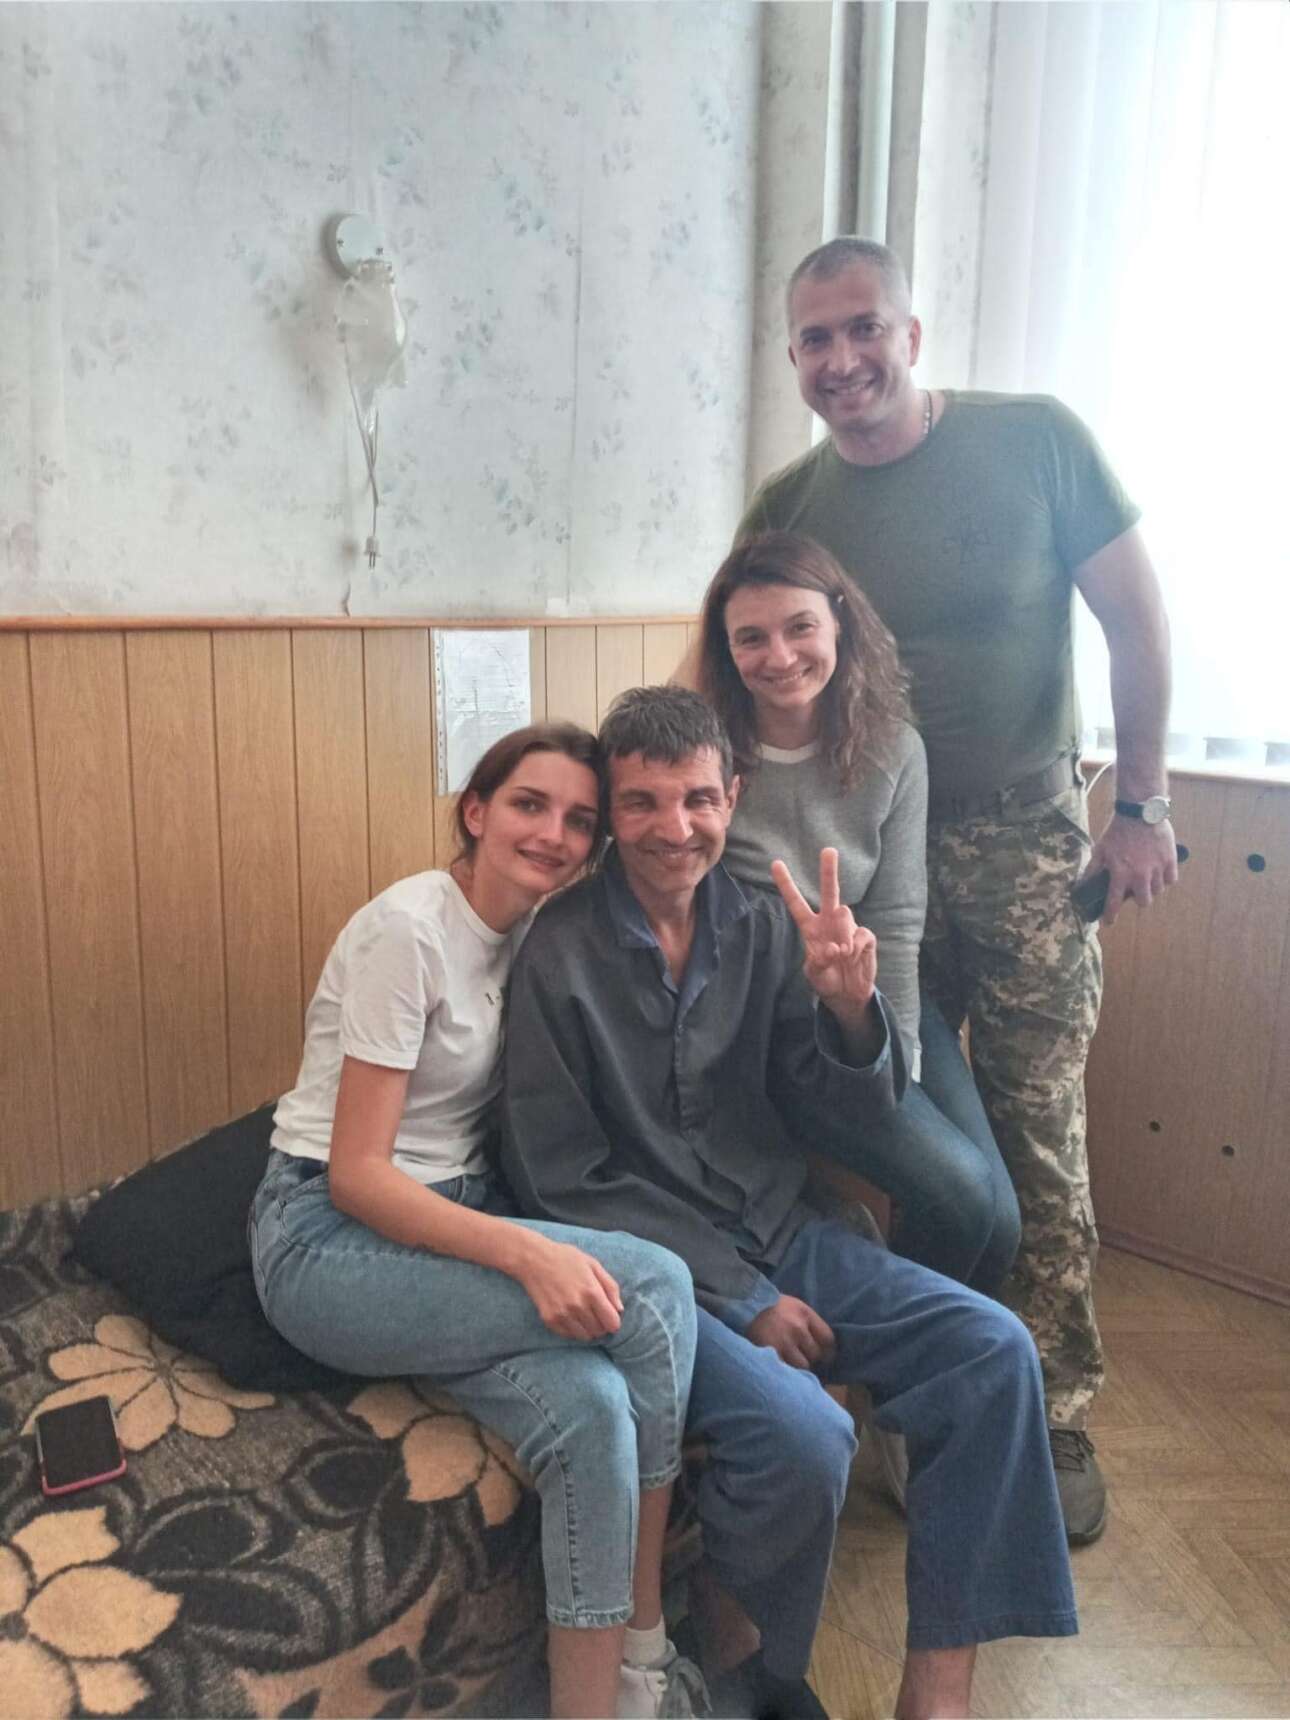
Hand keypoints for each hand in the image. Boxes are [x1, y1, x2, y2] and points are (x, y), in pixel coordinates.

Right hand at [516, 1237, 623, 1339]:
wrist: (534, 1259)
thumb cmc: (566, 1259)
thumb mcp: (594, 1265)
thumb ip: (610, 1287)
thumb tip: (620, 1309)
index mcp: (592, 1292)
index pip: (612, 1323)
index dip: (613, 1320)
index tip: (609, 1315)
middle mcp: (577, 1306)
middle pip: (599, 1331)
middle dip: (601, 1324)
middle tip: (594, 1312)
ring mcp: (562, 1315)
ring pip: (585, 1336)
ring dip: (587, 1328)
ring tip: (582, 1314)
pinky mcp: (549, 1320)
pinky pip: (568, 1335)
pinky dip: (573, 1329)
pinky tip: (570, 1315)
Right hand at [746, 1294, 836, 1370]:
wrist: (742, 1306)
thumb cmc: (770, 1307)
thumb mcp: (794, 1307)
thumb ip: (809, 1324)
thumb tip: (824, 1348)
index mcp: (805, 1314)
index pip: (828, 1339)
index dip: (828, 1351)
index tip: (824, 1356)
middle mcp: (797, 1328)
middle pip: (816, 1354)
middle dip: (809, 1357)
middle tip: (800, 1356)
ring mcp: (784, 1342)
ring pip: (803, 1366)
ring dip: (797, 1366)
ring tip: (788, 1361)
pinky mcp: (771, 1354)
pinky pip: (787, 1371)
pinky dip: (786, 1371)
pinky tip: (781, 1367)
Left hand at [771, 847, 877, 1022]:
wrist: (848, 995)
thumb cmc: (826, 980)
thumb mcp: (814, 974)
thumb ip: (819, 961)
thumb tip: (835, 947)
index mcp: (810, 928)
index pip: (796, 903)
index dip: (786, 884)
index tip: (775, 863)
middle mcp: (829, 922)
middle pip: (830, 892)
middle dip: (829, 871)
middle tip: (828, 850)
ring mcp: (848, 928)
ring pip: (845, 914)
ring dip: (842, 935)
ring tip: (842, 956)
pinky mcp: (865, 937)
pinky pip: (861, 935)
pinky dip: (856, 949)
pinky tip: (854, 958)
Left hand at [1085, 815, 1178, 925]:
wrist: (1140, 812)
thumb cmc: (1118, 831)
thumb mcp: (1100, 849)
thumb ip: (1093, 869)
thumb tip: (1082, 884)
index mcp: (1120, 874)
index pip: (1114, 903)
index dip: (1110, 916)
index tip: (1108, 922)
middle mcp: (1140, 876)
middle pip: (1144, 902)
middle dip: (1138, 900)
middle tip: (1134, 890)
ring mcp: (1157, 869)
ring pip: (1158, 891)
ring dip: (1151, 888)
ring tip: (1146, 878)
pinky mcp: (1170, 861)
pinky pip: (1171, 879)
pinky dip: (1165, 879)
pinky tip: (1159, 872)